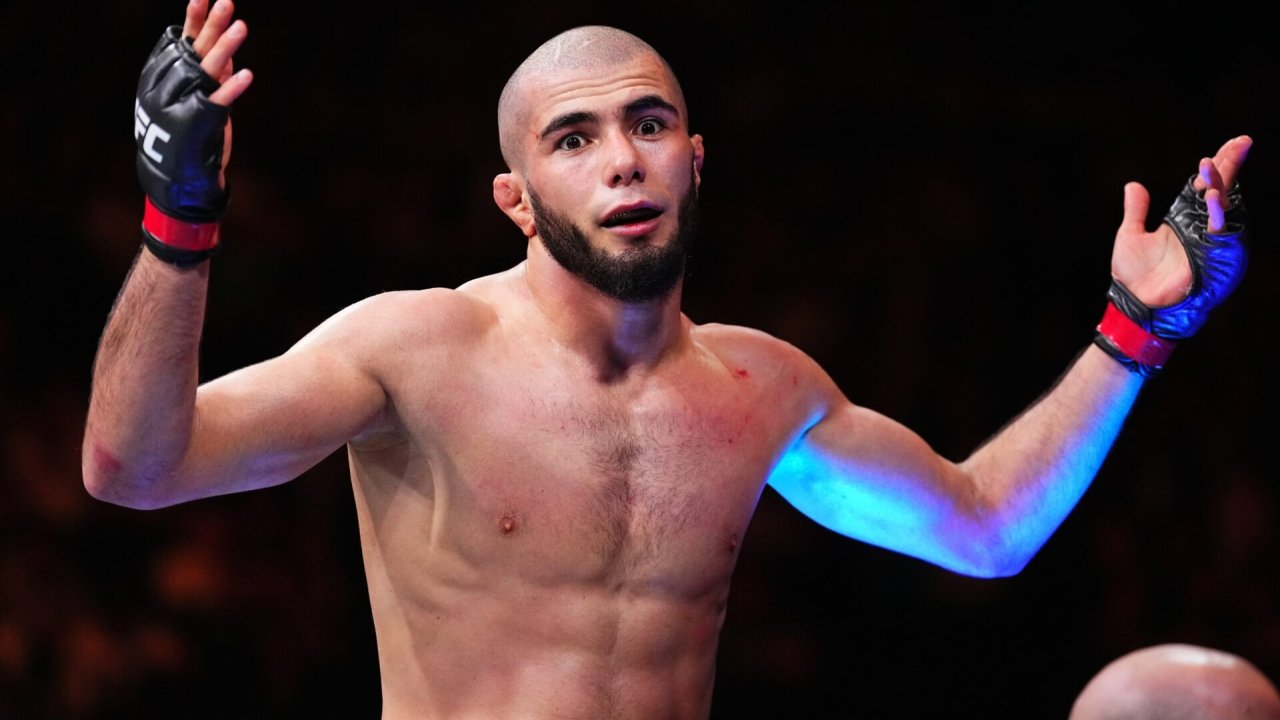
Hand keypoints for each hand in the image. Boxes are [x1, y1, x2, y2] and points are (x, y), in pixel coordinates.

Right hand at [182, 0, 252, 183]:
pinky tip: (248, 74)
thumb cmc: (183, 131)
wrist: (174, 174)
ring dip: (225, 46)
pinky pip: (219, 100)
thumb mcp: (190, 94)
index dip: (194, 18)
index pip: (182, 39)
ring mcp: (185, 101)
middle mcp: (172, 84)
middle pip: (195, 47)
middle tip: (227, 1)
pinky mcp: (201, 121)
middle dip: (210, 23)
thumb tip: (224, 44)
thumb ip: (206, 69)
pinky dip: (232, 87)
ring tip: (242, 26)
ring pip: (207, 67)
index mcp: (166, 74)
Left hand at [1110, 135, 1251, 305]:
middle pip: (1220, 189)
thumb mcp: (1130, 236)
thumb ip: (1136, 211)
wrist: (1136, 306)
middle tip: (1240, 142)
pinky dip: (1217, 214)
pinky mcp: (1212, 258)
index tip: (1232, 143)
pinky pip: (1221, 232)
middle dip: (1229, 165)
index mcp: (1183, 218)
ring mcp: (1207, 241)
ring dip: (1220, 185)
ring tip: (1213, 165)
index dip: (1218, 164)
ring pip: (1223, 207)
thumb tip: (1133, 185)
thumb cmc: (1133, 276)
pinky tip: (1212, 196)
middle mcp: (1199, 226)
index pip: (1204, 185)